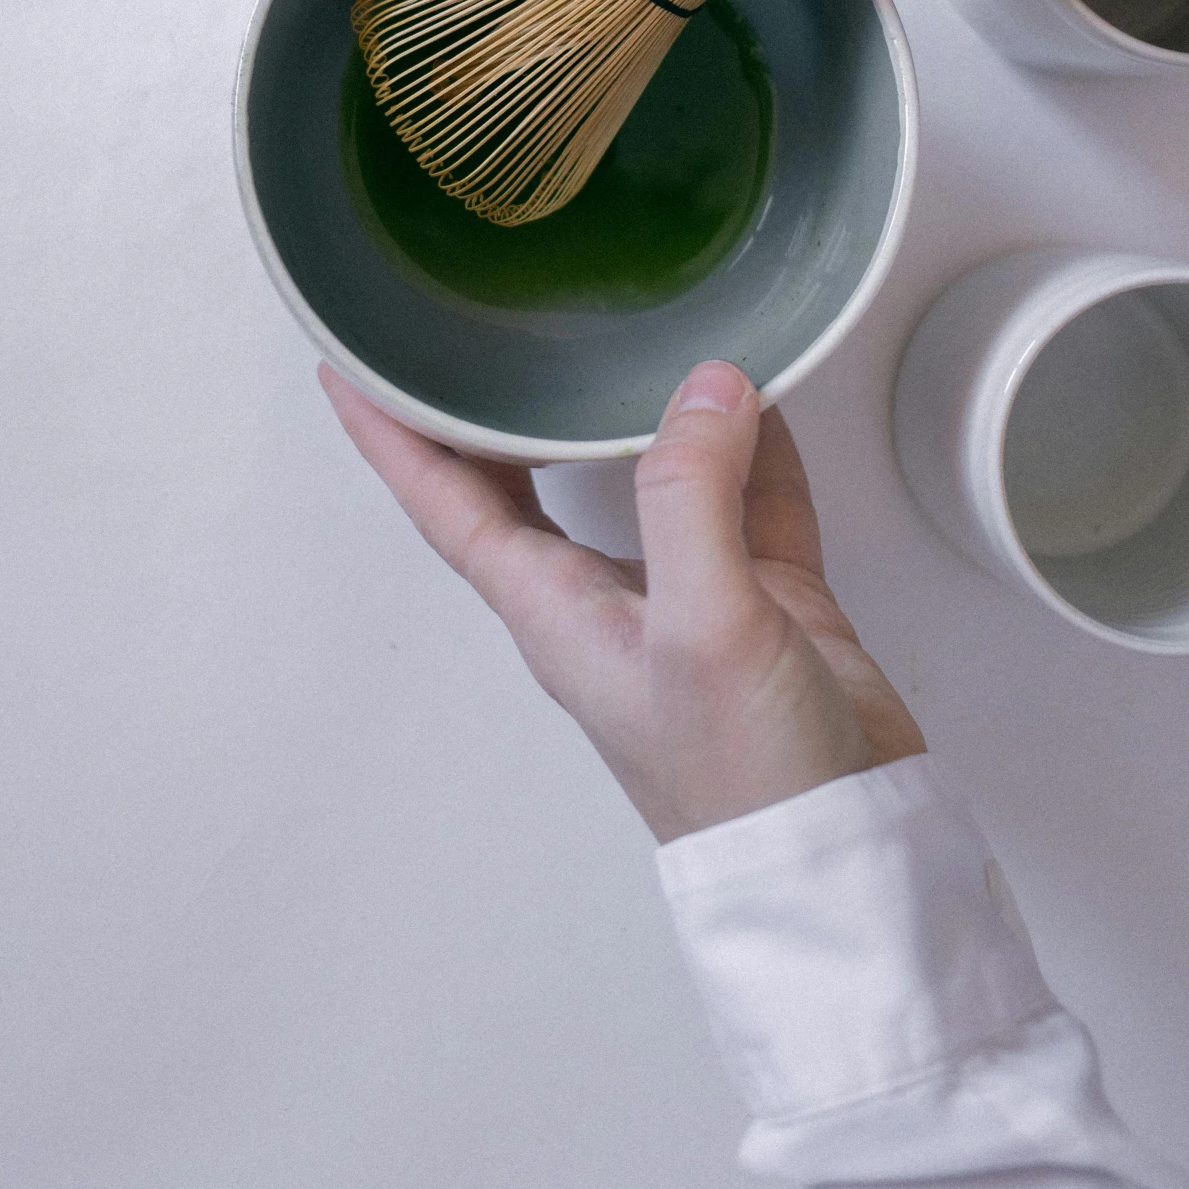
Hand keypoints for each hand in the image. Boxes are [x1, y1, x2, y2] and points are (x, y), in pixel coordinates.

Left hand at [321, 358, 923, 843]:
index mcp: (551, 608)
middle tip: (472, 331)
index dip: (392, 436)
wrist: (841, 857)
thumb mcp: (704, 626)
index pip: (445, 503)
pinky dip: (754, 444)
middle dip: (493, 410)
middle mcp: (601, 597)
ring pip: (643, 476)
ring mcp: (684, 597)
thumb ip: (693, 495)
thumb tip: (703, 384)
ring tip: (621, 332)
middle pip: (524, 482)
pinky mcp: (763, 601)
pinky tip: (761, 393)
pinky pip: (748, 497)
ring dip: (632, 409)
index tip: (348, 369)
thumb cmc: (744, 777)